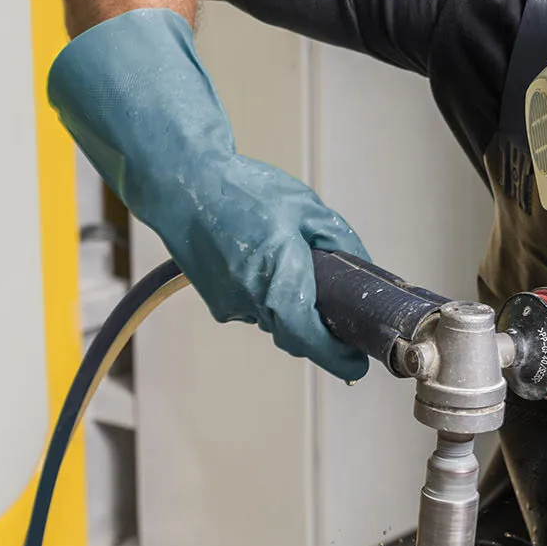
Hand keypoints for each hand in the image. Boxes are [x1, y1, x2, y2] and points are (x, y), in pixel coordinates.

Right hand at [48, 9, 371, 379]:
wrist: (183, 183)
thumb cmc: (244, 191)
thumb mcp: (307, 208)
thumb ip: (341, 242)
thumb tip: (362, 269)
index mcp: (280, 290)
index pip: (315, 345)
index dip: (341, 358)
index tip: (358, 362)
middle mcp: (253, 307)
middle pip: (297, 335)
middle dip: (318, 325)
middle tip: (338, 301)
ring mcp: (230, 306)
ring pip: (274, 319)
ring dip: (289, 302)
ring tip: (290, 258)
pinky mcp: (216, 300)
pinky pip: (252, 307)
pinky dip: (265, 292)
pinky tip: (260, 255)